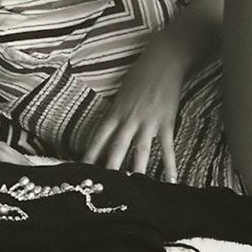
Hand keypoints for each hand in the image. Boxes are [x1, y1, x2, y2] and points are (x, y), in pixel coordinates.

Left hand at [82, 62, 180, 181]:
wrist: (163, 61)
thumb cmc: (141, 74)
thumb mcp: (122, 93)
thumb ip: (116, 113)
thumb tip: (110, 131)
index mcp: (116, 112)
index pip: (99, 137)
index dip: (89, 155)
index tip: (80, 170)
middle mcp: (129, 119)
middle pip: (116, 148)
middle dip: (109, 168)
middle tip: (103, 187)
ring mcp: (148, 122)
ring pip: (139, 150)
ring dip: (136, 171)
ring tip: (133, 190)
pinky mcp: (166, 122)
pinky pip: (167, 147)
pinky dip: (170, 164)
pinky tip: (171, 179)